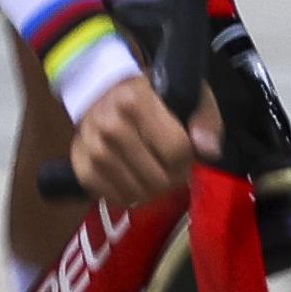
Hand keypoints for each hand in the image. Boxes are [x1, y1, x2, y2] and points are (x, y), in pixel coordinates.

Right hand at [69, 73, 215, 207]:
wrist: (104, 93)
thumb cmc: (151, 96)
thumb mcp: (186, 95)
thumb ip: (204, 119)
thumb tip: (208, 150)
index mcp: (135, 101)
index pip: (176, 151)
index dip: (188, 157)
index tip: (185, 150)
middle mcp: (109, 125)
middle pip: (158, 179)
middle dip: (173, 177)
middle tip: (171, 165)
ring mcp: (92, 149)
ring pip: (138, 193)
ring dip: (153, 190)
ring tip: (154, 171)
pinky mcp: (82, 168)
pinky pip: (117, 199)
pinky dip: (131, 196)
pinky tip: (135, 178)